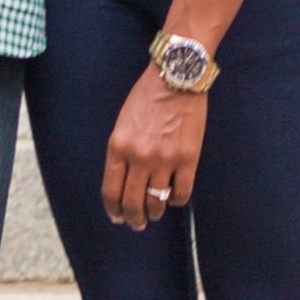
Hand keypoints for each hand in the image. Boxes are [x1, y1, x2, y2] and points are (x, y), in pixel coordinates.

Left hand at [101, 68, 208, 230]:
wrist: (176, 76)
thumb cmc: (148, 96)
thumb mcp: (123, 123)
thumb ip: (122, 152)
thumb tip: (126, 181)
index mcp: (118, 146)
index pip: (111, 191)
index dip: (113, 210)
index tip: (117, 217)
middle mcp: (139, 156)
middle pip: (132, 202)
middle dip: (133, 218)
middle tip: (137, 223)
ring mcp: (165, 159)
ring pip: (156, 202)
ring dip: (153, 213)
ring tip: (154, 213)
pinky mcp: (188, 158)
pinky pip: (181, 193)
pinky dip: (176, 200)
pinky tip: (173, 197)